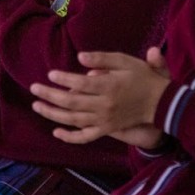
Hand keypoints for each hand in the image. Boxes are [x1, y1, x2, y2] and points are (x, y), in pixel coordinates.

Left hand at [29, 48, 169, 144]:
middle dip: (50, 96)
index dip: (64, 80)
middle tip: (34, 88)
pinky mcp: (106, 129)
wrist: (160, 102)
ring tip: (36, 106)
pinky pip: (86, 137)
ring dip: (52, 114)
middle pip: (72, 103)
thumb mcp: (125, 61)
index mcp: (109, 86)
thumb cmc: (142, 77)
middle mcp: (104, 105)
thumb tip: (80, 57)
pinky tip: (56, 132)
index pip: (81, 84)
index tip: (50, 74)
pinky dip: (70, 137)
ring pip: (74, 120)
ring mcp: (104, 120)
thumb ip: (102, 59)